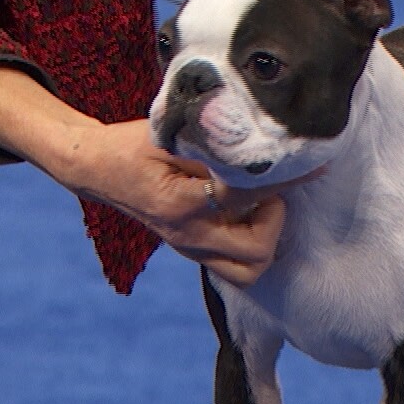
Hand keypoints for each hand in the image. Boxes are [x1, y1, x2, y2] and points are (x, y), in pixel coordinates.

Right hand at [0, 65, 287, 285]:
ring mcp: (190, 249)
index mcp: (181, 204)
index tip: (307, 159)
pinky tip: (246, 211)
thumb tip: (256, 140)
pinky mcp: (193, 251)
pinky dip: (252, 242)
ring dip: (264, 239)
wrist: (96, 168)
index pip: (246, 195)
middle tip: (268, 188)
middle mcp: (188, 236)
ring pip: (249, 270)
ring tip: (258, 206)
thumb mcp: (167, 132)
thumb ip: (210, 141)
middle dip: (274, 217)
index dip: (280, 175)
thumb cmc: (131, 144)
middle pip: (257, 252)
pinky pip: (236, 266)